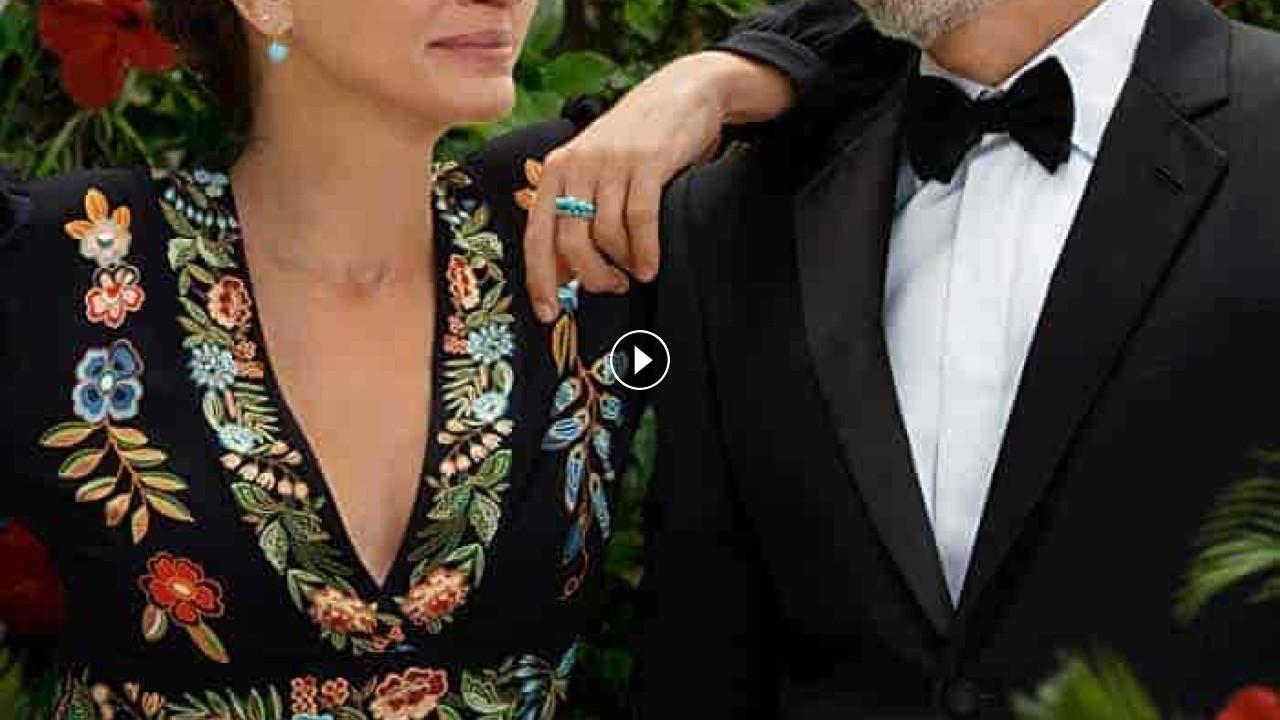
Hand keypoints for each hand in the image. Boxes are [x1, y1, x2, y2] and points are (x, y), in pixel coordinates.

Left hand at [524, 50, 794, 322]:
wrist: (682, 92)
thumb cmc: (637, 142)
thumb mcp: (597, 170)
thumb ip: (577, 212)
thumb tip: (563, 274)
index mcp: (556, 170)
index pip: (536, 235)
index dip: (539, 279)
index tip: (548, 314)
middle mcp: (576, 165)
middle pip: (570, 242)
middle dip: (590, 277)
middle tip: (610, 287)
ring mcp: (610, 163)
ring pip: (605, 236)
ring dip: (621, 265)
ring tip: (634, 272)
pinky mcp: (646, 162)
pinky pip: (639, 220)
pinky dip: (644, 252)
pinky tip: (650, 267)